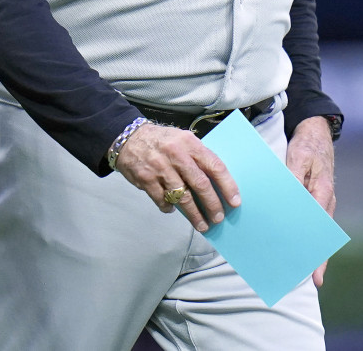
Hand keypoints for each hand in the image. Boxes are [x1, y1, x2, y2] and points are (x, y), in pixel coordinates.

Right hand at [112, 123, 240, 232]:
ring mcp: (160, 167)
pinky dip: (169, 208)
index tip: (235, 201)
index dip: (227, 185)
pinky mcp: (146, 179)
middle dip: (212, 204)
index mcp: (190, 143)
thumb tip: (217, 183)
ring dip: (194, 214)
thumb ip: (197, 157)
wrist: (127, 138)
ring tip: (202, 224)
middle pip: (200, 184)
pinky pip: (162, 200)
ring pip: (183, 197)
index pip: (215, 165)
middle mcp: (176, 154)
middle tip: (219, 217)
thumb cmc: (161, 141)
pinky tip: (173, 210)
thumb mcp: (182, 140)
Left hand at [286, 116, 336, 286]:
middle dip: (316, 257)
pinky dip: (302, 230)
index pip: (320, 228)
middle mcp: (325, 201)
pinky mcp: (314, 197)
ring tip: (297, 267)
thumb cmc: (307, 146)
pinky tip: (291, 240)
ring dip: (308, 245)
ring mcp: (321, 200)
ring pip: (315, 229)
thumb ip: (294, 178)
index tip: (316, 274)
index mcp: (323, 193)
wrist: (316, 132)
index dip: (318, 252)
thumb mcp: (299, 157)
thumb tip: (290, 199)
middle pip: (320, 234)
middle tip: (311, 280)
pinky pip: (309, 218)